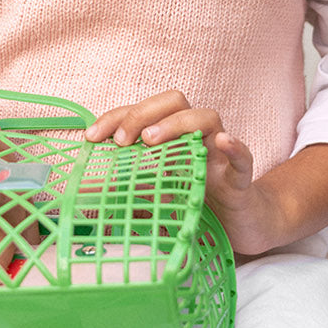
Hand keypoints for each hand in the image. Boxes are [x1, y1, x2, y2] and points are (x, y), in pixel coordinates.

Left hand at [85, 90, 280, 255]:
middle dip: (144, 113)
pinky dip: (234, 146)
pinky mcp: (242, 179)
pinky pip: (243, 157)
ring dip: (177, 124)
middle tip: (122, 140)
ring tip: (151, 141)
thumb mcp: (157, 190)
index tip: (92, 137)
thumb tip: (84, 189)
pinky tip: (222, 142)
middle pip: (175, 102)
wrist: (242, 225)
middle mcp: (197, 135)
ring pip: (207, 118)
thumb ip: (129, 183)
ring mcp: (220, 154)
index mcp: (174, 136)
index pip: (144, 112)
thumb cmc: (198, 201)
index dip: (117, 117)